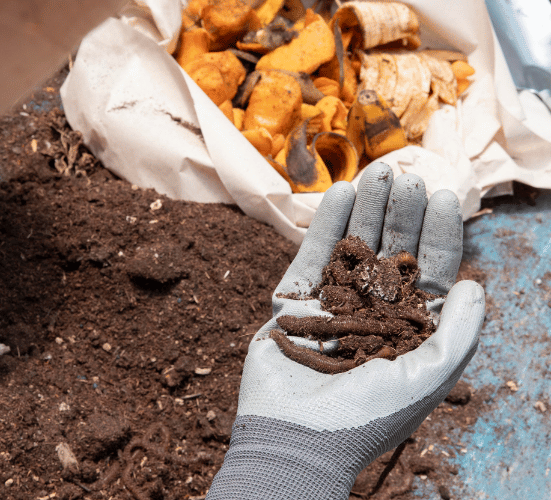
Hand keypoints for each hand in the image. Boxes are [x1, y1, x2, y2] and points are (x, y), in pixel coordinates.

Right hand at [206, 163, 484, 499]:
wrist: (297, 437)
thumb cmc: (368, 415)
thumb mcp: (429, 376)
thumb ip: (458, 332)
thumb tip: (477, 286)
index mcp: (407, 330)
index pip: (429, 273)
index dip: (438, 235)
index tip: (443, 196)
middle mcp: (371, 312)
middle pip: (389, 252)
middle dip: (400, 214)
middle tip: (406, 175)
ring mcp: (331, 305)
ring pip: (352, 247)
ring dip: (365, 209)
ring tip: (376, 172)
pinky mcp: (294, 303)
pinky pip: (311, 256)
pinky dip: (325, 225)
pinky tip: (341, 194)